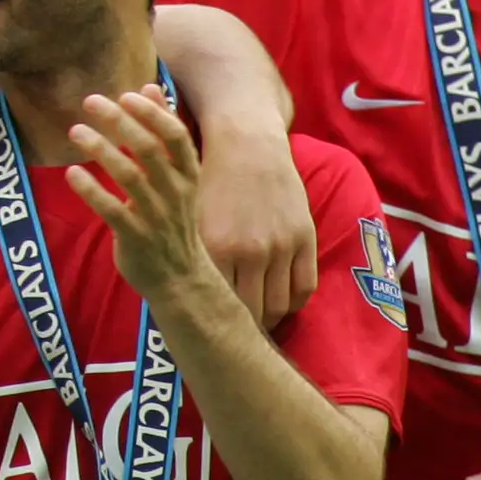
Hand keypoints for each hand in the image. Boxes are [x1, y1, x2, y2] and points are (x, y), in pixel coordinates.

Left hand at [65, 88, 212, 305]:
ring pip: (129, 177)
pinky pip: (111, 211)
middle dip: (120, 122)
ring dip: (101, 150)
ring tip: (75, 131)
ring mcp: (156, 217)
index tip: (127, 94)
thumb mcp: (177, 176)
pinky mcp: (134, 238)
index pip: (176, 137)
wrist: (181, 279)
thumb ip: (163, 132)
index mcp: (187, 175)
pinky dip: (91, 190)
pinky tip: (71, 174)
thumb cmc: (172, 218)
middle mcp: (174, 193)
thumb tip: (150, 86)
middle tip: (90, 101)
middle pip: (149, 151)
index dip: (153, 114)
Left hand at [194, 118, 317, 330]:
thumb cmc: (209, 181)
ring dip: (268, 320)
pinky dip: (293, 303)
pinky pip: (304, 288)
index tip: (209, 329)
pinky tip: (280, 304)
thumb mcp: (189, 216)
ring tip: (256, 324)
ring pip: (278, 305)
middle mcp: (249, 250)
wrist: (246, 144)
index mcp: (214, 244)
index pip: (217, 301)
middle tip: (235, 334)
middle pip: (250, 311)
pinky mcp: (304, 239)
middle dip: (242, 327)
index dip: (214, 320)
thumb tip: (176, 290)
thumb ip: (187, 251)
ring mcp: (280, 246)